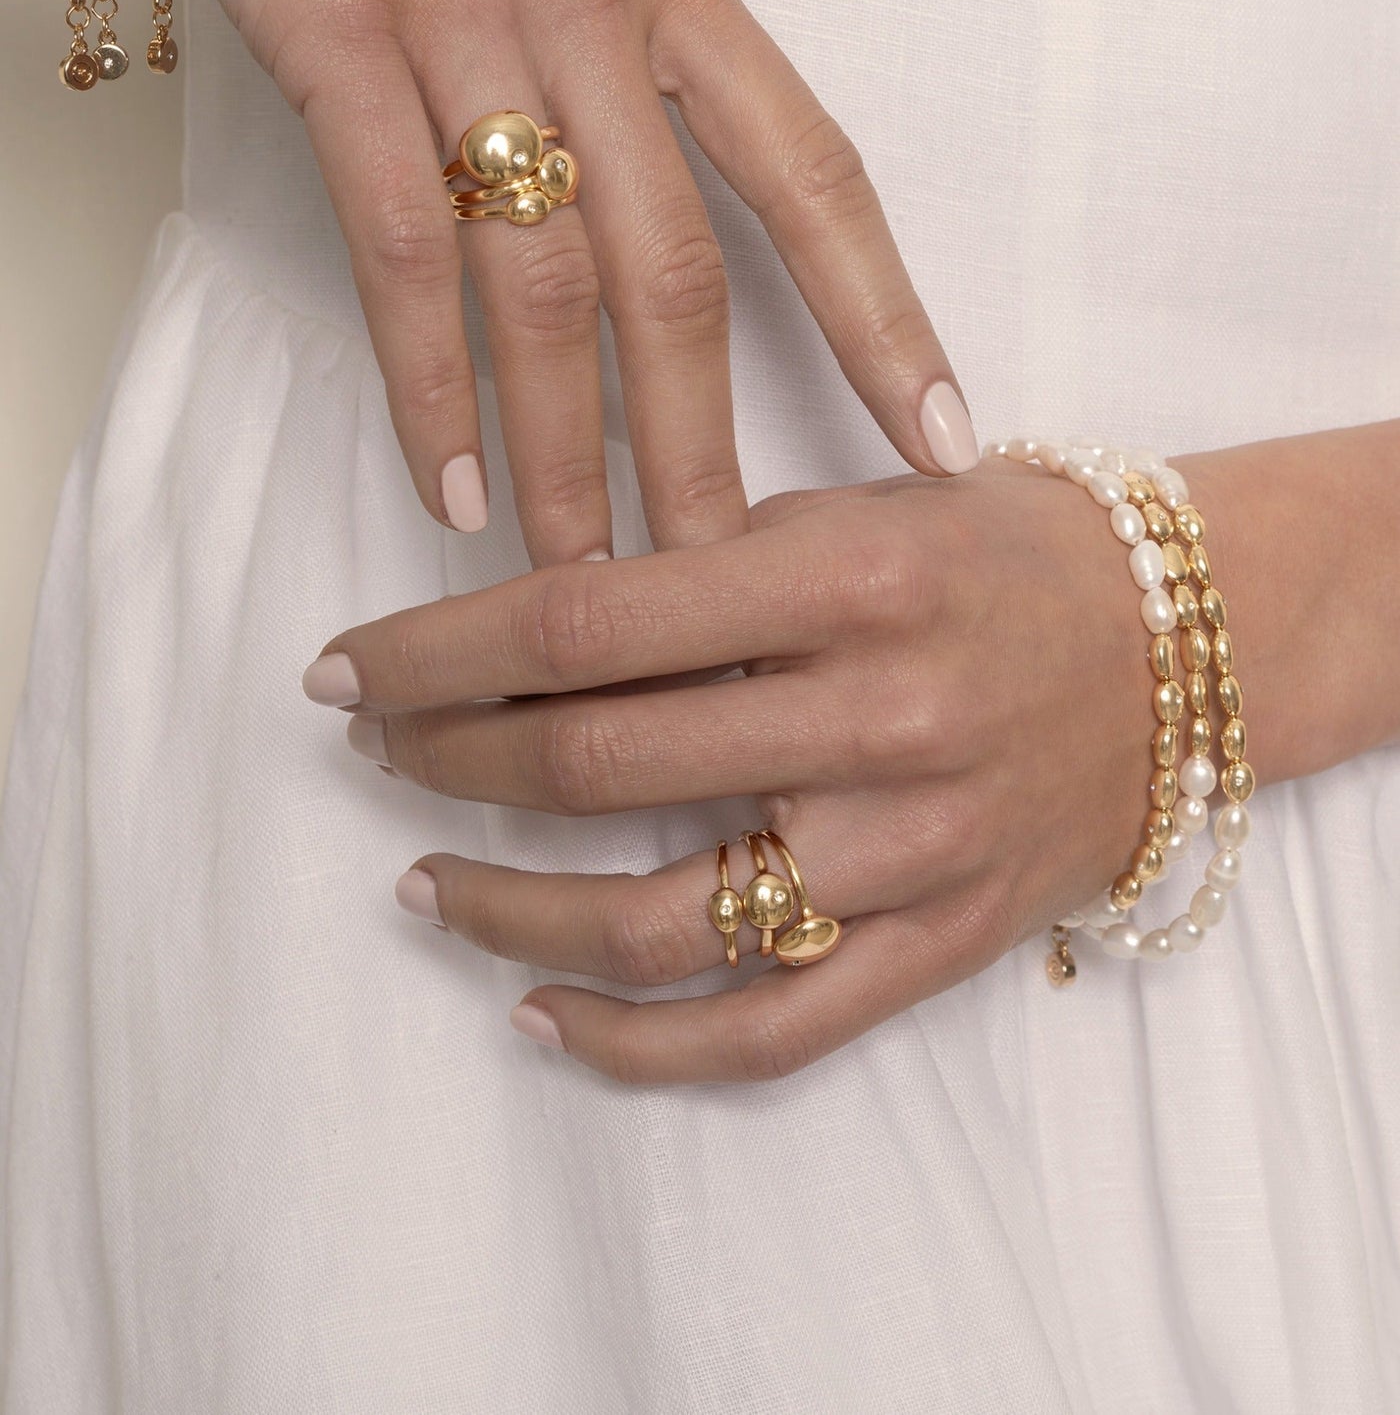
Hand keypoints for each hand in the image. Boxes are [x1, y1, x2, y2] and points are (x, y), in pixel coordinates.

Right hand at [12, 0, 976, 561]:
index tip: (942, 435)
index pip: (813, 172)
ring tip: (583, 574)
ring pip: (548, 281)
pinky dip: (431, 381)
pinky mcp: (339, 36)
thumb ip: (627, 38)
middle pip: (685, 268)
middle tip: (735, 579)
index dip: (888, 316)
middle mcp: (594, 5)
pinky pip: (404, 246)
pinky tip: (444, 479)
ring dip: (571, 449)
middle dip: (714, 441)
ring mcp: (469, 19)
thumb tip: (657, 190)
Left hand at [306, 456, 1207, 1082]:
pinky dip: (630, 1044)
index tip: (343, 665)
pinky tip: (537, 1011)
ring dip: (505, 907)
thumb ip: (706, 564)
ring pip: (653, 921)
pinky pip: (760, 1034)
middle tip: (375, 746)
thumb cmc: (999, 552)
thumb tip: (523, 631)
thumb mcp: (857, 507)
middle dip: (444, 756)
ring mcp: (906, 853)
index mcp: (846, 581)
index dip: (434, 650)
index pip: (580, 623)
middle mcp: (874, 721)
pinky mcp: (933, 945)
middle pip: (594, 762)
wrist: (1177, 650)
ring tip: (422, 882)